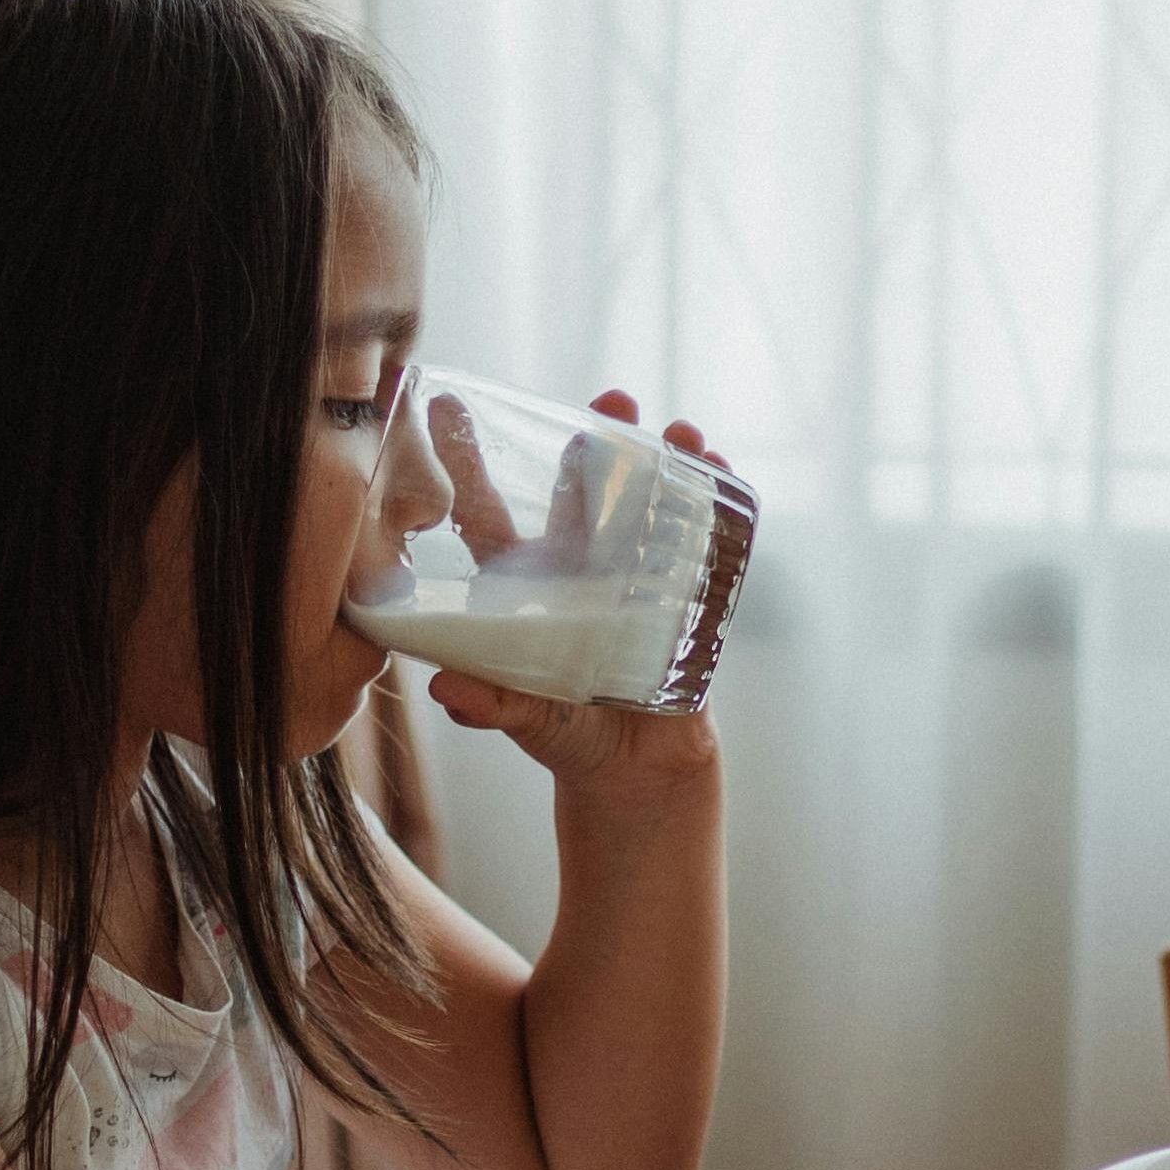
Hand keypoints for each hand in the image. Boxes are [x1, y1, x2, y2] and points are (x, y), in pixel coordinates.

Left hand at [420, 390, 727, 803]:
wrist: (637, 771)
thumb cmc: (566, 739)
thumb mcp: (524, 720)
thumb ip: (489, 706)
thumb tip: (446, 691)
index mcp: (525, 584)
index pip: (489, 512)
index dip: (468, 461)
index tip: (446, 401)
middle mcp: (578, 566)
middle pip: (584, 485)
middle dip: (599, 435)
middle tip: (613, 398)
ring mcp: (634, 573)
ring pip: (648, 497)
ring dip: (667, 457)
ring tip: (682, 432)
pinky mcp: (684, 592)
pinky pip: (701, 535)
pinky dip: (716, 499)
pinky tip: (723, 472)